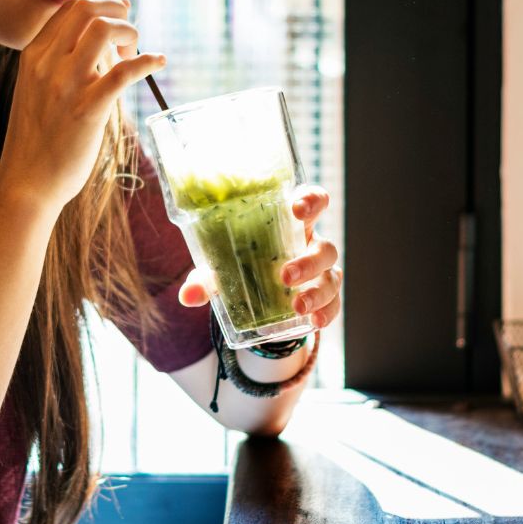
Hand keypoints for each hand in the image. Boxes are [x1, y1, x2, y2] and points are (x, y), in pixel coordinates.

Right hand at [0, 0, 166, 209]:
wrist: (27, 181)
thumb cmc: (38, 137)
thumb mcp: (37, 88)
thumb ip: (60, 63)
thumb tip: (101, 44)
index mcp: (33, 55)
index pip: (69, 8)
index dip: (101, 1)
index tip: (119, 11)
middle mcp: (47, 64)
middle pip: (87, 9)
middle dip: (118, 9)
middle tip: (130, 30)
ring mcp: (66, 86)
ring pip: (104, 30)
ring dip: (129, 32)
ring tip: (134, 53)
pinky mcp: (87, 111)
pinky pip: (123, 73)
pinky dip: (147, 61)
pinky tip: (159, 62)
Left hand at [178, 185, 341, 331]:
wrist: (258, 301)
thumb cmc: (242, 269)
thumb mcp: (222, 271)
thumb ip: (206, 280)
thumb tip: (187, 296)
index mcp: (290, 226)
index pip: (313, 202)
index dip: (311, 201)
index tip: (297, 209)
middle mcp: (311, 247)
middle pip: (325, 247)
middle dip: (308, 262)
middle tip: (285, 276)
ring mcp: (322, 274)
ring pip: (332, 277)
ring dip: (317, 292)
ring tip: (297, 306)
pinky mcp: (325, 299)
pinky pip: (334, 305)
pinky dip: (327, 313)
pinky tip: (314, 322)